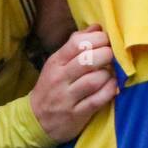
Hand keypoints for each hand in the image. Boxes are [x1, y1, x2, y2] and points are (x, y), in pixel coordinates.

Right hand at [29, 26, 117, 142]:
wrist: (35, 120)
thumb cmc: (52, 86)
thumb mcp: (58, 63)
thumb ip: (77, 44)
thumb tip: (97, 27)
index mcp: (56, 62)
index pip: (77, 43)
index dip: (97, 38)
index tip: (107, 40)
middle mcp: (60, 78)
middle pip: (87, 60)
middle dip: (106, 54)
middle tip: (112, 56)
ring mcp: (67, 97)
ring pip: (94, 81)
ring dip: (108, 75)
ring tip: (111, 73)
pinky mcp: (76, 114)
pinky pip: (97, 100)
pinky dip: (109, 91)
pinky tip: (112, 87)